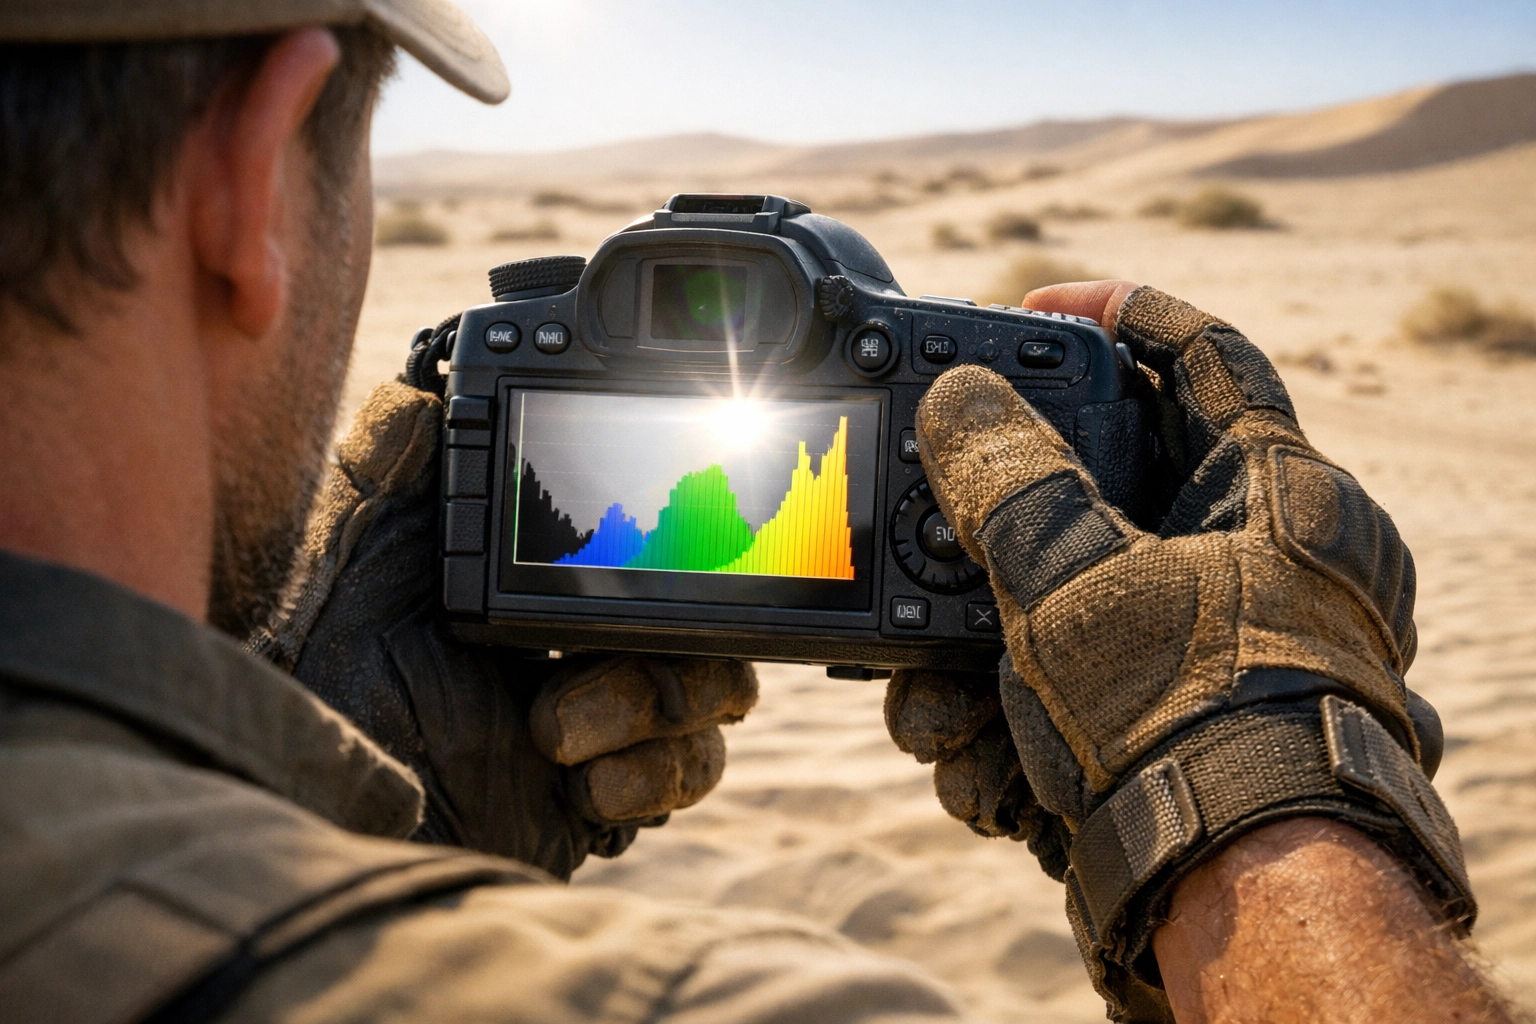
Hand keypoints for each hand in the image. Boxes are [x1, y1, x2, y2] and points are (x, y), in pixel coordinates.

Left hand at [247, 376, 757, 878]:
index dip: (667, 540)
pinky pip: (687, 772)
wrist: (316, 813)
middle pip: (701, 619)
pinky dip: (651, 774)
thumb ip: (385, 464)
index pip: (641, 549)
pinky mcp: (608, 797)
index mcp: (535, 584)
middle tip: (590, 652)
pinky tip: (582, 782)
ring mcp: (601, 724)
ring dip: (648, 707)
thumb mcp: (345, 556)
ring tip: (554, 731)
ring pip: (712, 692)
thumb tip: (423, 382)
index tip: (659, 537)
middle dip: (669, 636)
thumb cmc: (316, 683)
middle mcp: (578, 649)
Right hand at [889, 281, 1469, 1019]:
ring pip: (1063, 599)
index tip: (1034, 301)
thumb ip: (1008, 478)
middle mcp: (1250, 560)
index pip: (1201, 353)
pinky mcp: (1167, 714)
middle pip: (1102, 486)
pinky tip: (979, 765)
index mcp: (1272, 494)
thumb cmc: (1194, 721)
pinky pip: (1067, 680)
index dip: (1114, 309)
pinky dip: (1008, 718)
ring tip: (935, 707)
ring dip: (976, 654)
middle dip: (995, 529)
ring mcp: (1208, 642)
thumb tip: (957, 398)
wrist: (1239, 899)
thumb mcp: (1079, 580)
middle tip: (933, 530)